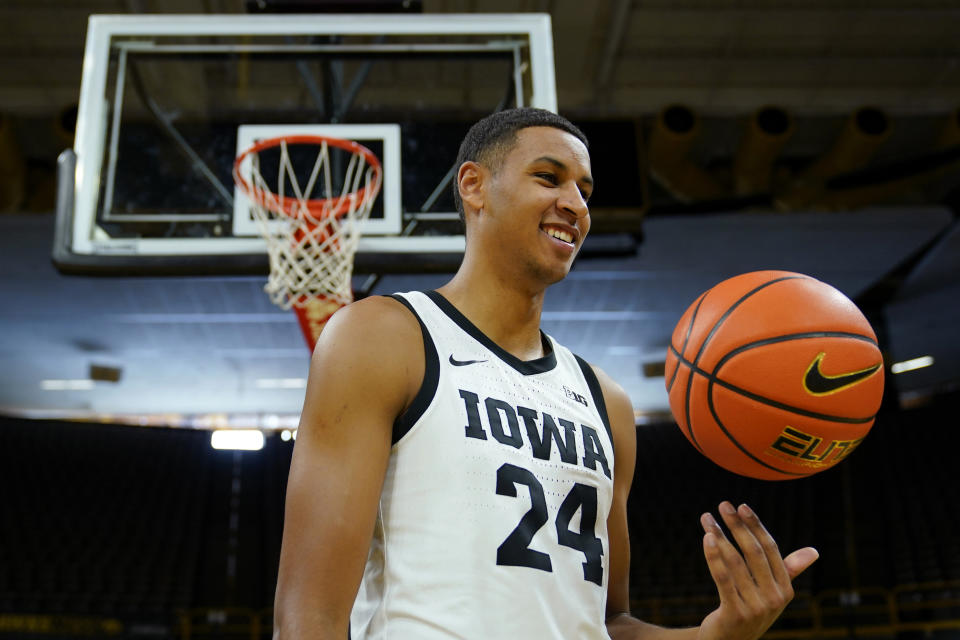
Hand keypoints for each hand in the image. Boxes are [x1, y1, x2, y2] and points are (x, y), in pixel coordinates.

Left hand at [697, 501, 817, 639]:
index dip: (756, 526)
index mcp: (785, 589)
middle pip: (753, 552)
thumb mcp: (772, 592)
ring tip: (706, 519)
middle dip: (737, 526)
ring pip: (735, 563)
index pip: (771, 549)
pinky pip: (724, 579)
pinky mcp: (735, 614)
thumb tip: (814, 551)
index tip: (742, 506)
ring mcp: (755, 608)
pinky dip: (714, 556)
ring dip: (719, 537)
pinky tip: (706, 539)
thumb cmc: (751, 610)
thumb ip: (790, 570)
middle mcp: (774, 598)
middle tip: (723, 505)